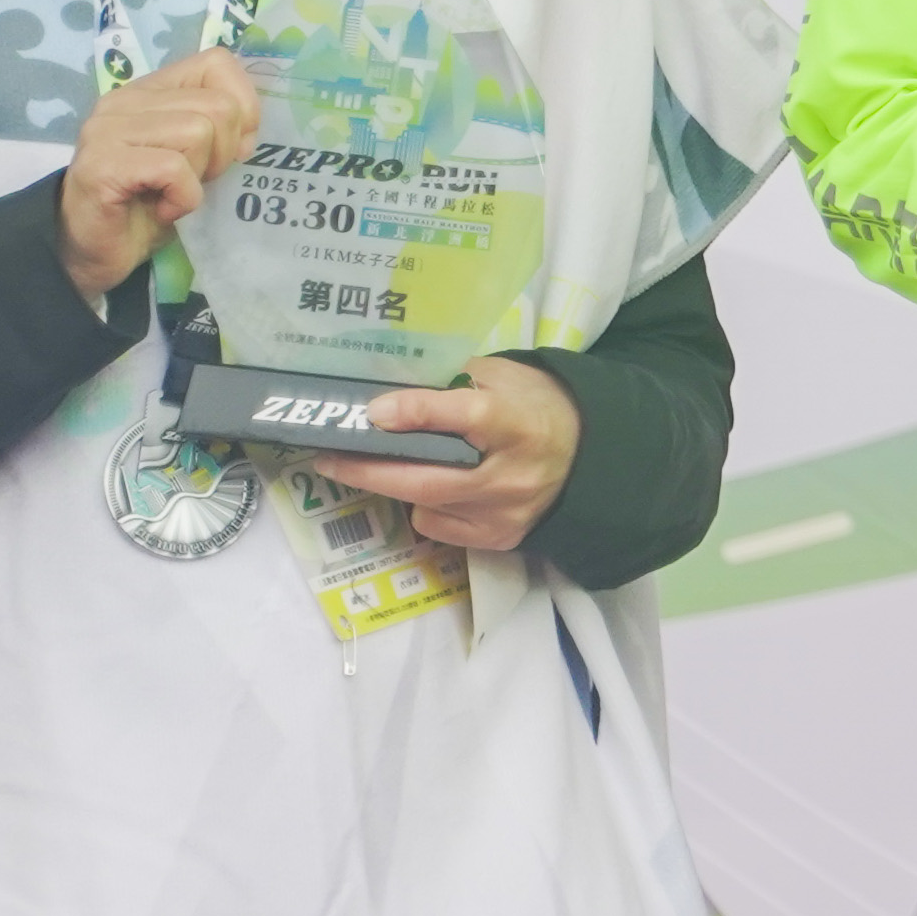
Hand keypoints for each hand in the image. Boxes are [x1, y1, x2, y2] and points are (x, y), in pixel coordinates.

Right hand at [53, 50, 260, 299]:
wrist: (94, 250)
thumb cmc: (149, 204)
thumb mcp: (195, 159)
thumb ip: (219, 130)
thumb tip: (252, 130)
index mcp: (149, 91)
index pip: (216, 63)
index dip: (244, 107)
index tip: (236, 147)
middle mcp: (123, 101)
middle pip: (218, 106)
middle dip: (223, 152)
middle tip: (194, 179)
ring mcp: (107, 131)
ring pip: (198, 132)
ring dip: (199, 175)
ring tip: (173, 193)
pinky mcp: (102, 165)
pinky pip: (173, 169)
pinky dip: (183, 197)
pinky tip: (162, 209)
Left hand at [339, 355, 582, 551]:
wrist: (588, 456)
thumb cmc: (535, 406)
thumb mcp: (502, 377)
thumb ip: (450, 382)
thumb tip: (387, 391)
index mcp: (519, 423)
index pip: (466, 417)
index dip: (416, 412)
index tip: (373, 411)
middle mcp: (512, 475)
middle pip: (428, 479)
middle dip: (370, 469)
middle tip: (329, 457)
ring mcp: (504, 513)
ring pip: (424, 503)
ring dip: (395, 483)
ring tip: (380, 464)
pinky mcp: (498, 538)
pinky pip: (436, 525)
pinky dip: (424, 505)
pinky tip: (434, 488)